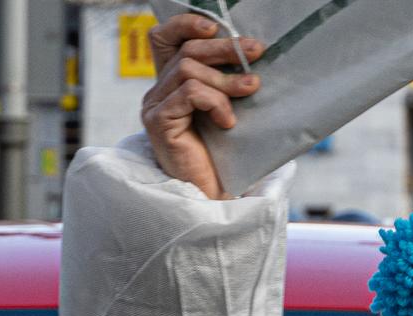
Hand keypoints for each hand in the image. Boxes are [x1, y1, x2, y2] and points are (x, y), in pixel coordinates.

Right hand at [142, 14, 264, 198]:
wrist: (213, 195)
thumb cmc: (223, 155)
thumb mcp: (227, 108)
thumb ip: (226, 82)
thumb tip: (252, 51)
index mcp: (170, 84)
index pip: (164, 38)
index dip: (186, 24)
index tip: (216, 28)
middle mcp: (157, 92)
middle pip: (186, 50)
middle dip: (225, 48)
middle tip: (257, 52)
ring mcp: (154, 107)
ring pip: (188, 70)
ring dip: (226, 79)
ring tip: (251, 91)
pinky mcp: (159, 123)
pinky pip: (190, 94)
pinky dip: (216, 102)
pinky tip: (228, 122)